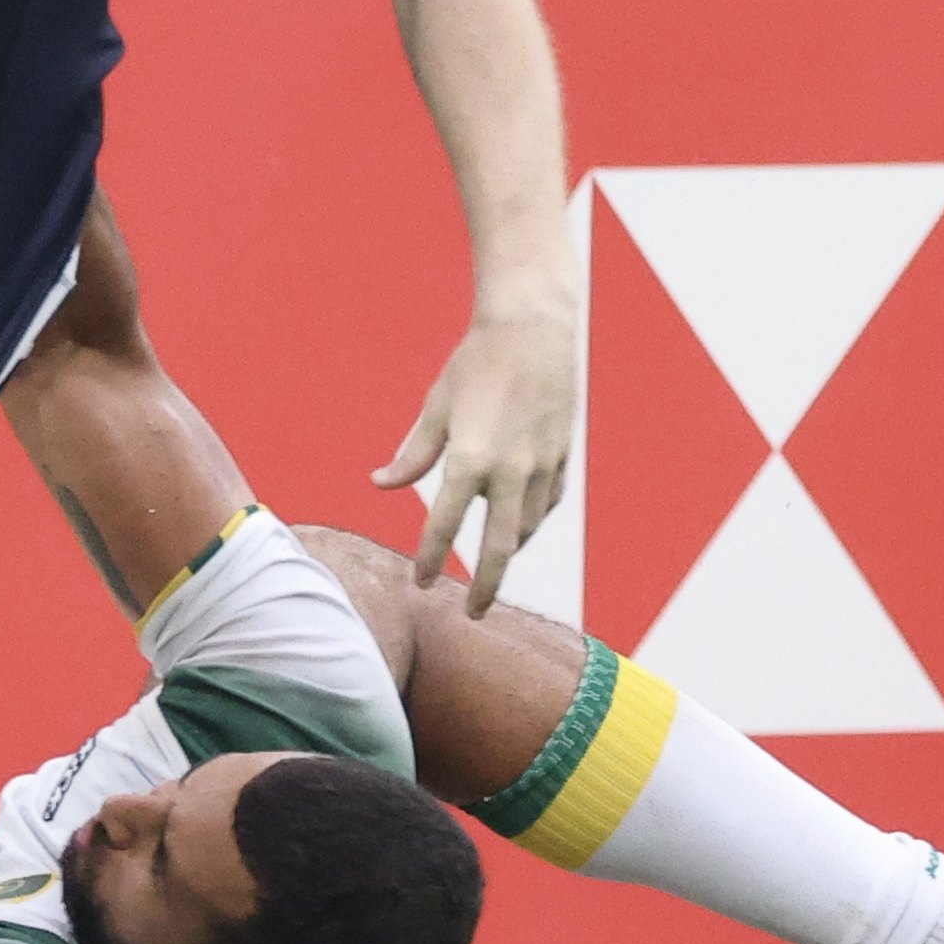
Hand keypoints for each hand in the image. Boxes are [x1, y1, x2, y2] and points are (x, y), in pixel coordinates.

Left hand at [375, 277, 576, 612]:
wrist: (533, 329)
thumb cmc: (476, 364)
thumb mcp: (436, 407)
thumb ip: (412, 454)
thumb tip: (380, 485)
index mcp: (471, 457)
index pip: (445, 525)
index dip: (429, 558)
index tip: (420, 582)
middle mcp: (511, 469)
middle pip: (499, 547)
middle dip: (485, 586)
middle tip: (473, 614)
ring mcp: (543, 465)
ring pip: (526, 528)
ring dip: (506, 552)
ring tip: (491, 566)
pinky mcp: (563, 456)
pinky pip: (547, 504)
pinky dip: (530, 521)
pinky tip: (518, 527)